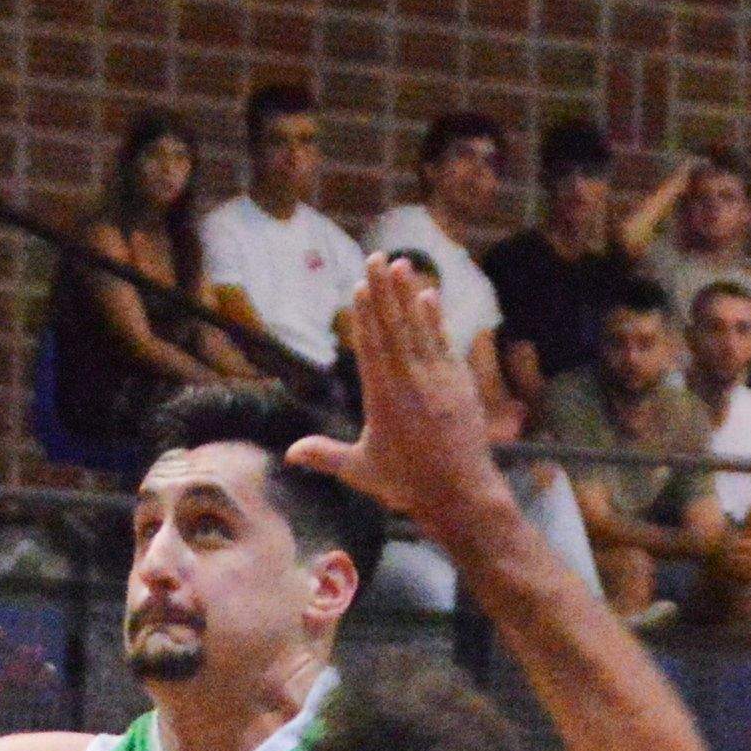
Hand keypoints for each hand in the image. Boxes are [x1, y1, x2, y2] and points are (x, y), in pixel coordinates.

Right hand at [285, 252, 504, 550]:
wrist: (460, 494)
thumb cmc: (407, 484)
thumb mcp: (362, 470)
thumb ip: (326, 455)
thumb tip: (289, 453)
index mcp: (382, 398)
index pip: (370, 347)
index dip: (365, 314)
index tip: (360, 286)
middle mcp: (409, 382)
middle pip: (394, 327)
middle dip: (384, 290)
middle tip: (376, 256)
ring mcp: (437, 379)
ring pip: (420, 328)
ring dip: (409, 294)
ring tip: (401, 263)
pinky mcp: (460, 382)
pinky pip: (445, 342)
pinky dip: (437, 318)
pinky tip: (430, 296)